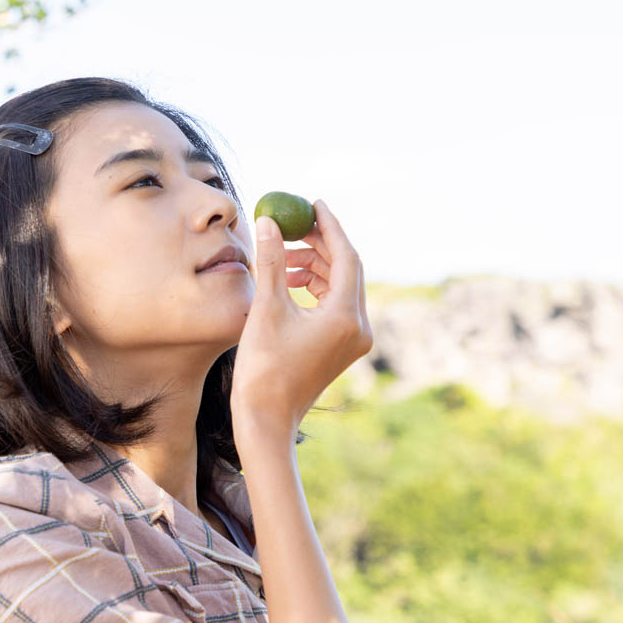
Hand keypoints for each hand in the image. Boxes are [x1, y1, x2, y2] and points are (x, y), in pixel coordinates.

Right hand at [231, 199, 372, 440]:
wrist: (267, 419)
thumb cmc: (263, 368)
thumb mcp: (265, 308)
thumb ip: (272, 261)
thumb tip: (269, 221)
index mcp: (345, 316)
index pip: (346, 256)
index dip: (329, 226)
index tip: (313, 203)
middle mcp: (358, 326)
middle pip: (347, 269)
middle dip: (321, 244)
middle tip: (294, 225)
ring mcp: (354, 339)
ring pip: (341, 287)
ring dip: (316, 267)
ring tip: (284, 258)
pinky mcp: (343, 347)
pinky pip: (336, 305)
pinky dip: (316, 288)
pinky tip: (289, 282)